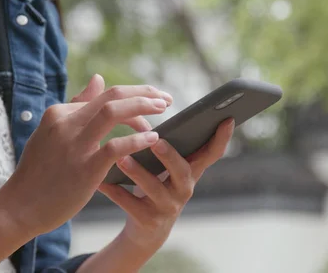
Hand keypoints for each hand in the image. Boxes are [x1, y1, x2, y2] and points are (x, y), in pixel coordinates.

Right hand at [0, 75, 172, 235]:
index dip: (132, 98)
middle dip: (144, 94)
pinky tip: (153, 139)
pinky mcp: (84, 168)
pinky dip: (137, 140)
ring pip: (113, 112)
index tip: (151, 105)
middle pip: (112, 96)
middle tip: (166, 99)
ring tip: (163, 111)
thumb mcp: (53, 133)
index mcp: (60, 113)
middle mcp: (66, 123)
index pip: (104, 96)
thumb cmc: (38, 172)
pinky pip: (116, 146)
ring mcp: (74, 145)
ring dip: (143, 107)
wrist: (18, 208)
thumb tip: (98, 78)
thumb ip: (77, 106)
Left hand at [98, 119, 234, 250]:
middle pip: (182, 171)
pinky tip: (100, 181)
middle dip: (170, 155)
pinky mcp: (148, 220)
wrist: (144, 228)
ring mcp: (167, 206)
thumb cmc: (154, 183)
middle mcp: (184, 188)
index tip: (228, 118)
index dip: (222, 138)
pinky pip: (130, 204)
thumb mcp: (165, 164)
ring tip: (121, 159)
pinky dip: (114, 191)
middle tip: (156, 140)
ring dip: (138, 172)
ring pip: (155, 189)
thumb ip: (164, 138)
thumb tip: (154, 98)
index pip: (211, 153)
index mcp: (190, 170)